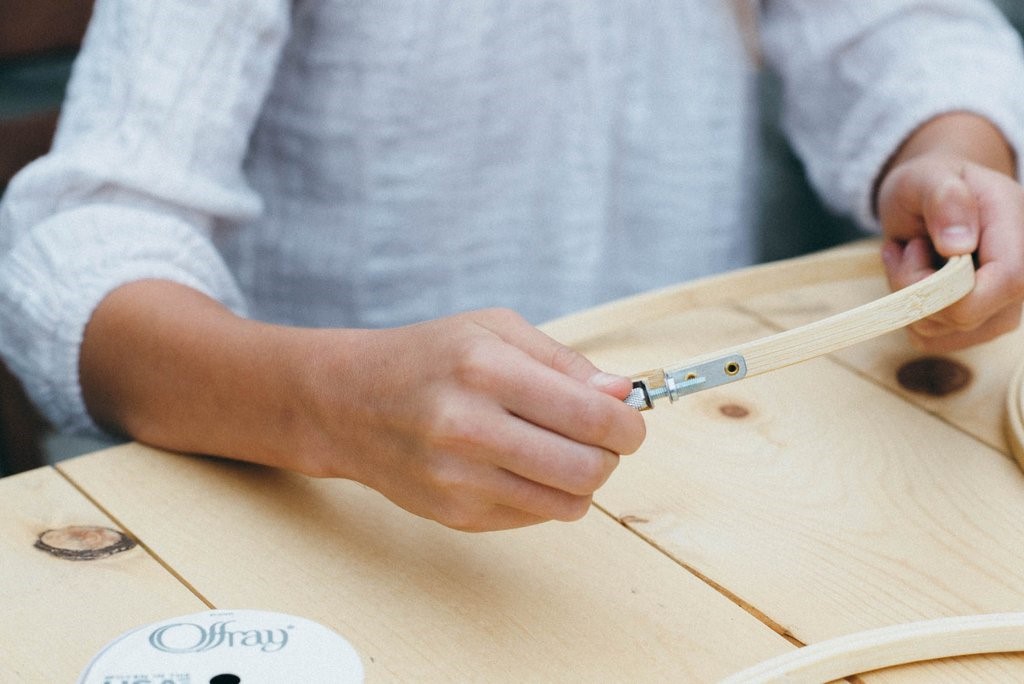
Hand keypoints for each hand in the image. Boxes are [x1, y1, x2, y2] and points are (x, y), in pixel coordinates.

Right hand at [298, 308, 646, 530]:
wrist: (348, 403)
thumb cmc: (426, 358)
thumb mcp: (494, 330)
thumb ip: (564, 362)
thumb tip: (620, 394)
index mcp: (484, 371)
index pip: (591, 418)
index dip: (628, 425)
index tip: (629, 421)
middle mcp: (469, 429)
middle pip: (588, 469)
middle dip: (611, 454)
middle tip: (600, 438)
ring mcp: (459, 480)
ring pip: (569, 504)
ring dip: (582, 479)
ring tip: (559, 450)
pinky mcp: (456, 516)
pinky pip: (536, 516)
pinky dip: (545, 494)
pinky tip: (520, 464)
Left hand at [875, 118, 1023, 351]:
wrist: (930, 199)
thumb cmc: (929, 185)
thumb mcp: (926, 177)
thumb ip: (944, 200)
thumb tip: (958, 245)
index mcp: (1018, 229)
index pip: (1010, 279)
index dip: (957, 285)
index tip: (916, 250)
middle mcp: (1022, 275)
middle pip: (968, 314)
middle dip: (918, 285)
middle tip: (908, 246)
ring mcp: (1003, 306)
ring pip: (943, 331)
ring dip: (909, 297)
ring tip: (911, 256)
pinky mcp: (977, 326)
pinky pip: (931, 339)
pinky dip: (908, 312)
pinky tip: (913, 278)